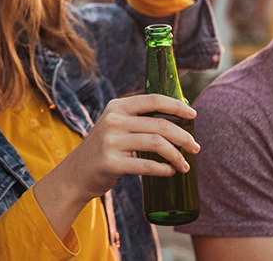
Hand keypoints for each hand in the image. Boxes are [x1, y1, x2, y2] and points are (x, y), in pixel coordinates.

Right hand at [32, 94, 198, 234]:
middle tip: (196, 148)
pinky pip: (145, 165)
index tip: (193, 114)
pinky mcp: (111, 163)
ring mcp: (111, 141)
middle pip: (160, 125)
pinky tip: (169, 172)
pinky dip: (162, 169)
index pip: (153, 100)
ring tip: (184, 165)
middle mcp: (113, 120)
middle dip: (183, 136)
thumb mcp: (115, 126)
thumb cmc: (104, 150)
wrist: (76, 174)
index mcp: (117, 107)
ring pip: (156, 144)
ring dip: (176, 156)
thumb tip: (178, 119)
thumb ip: (138, 119)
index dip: (177, 106)